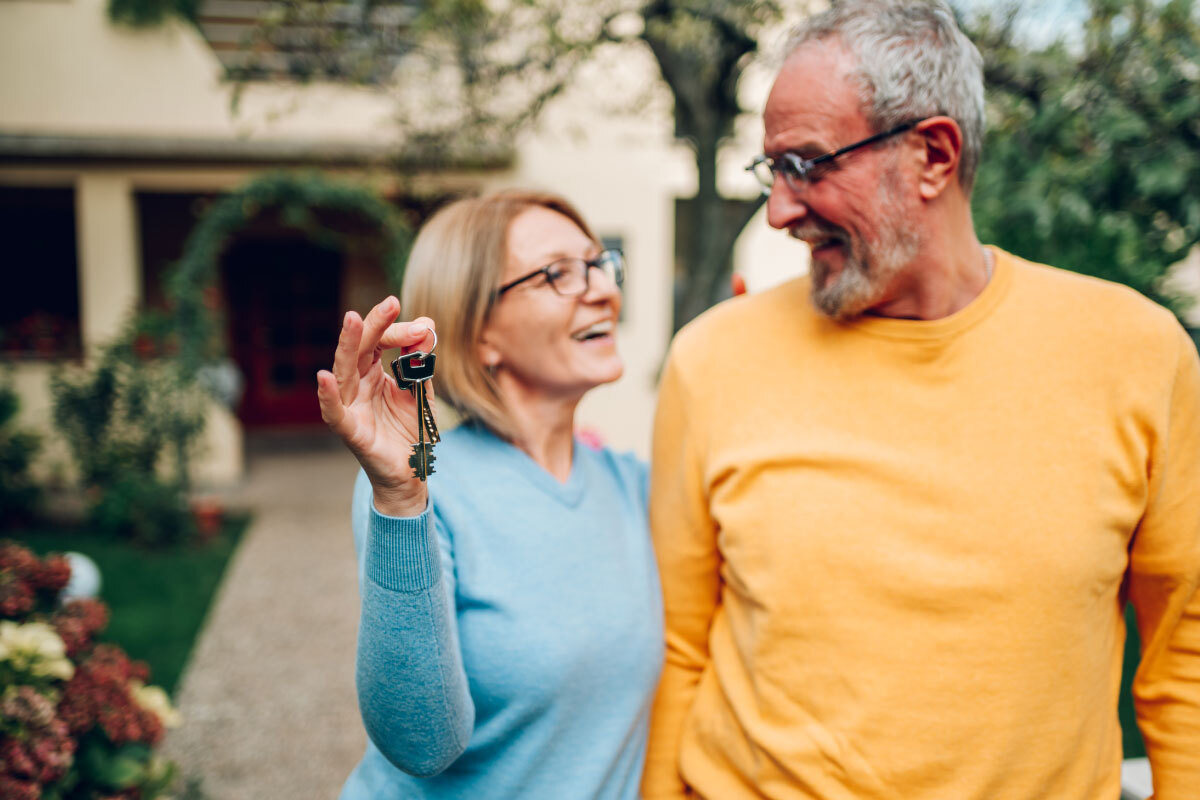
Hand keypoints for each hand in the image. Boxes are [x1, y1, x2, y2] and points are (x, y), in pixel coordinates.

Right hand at [316, 296, 436, 516]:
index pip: (379, 342)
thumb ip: (420, 361)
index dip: (398, 332)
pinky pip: (334, 413)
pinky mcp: (351, 431)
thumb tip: (427, 324)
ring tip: (352, 320)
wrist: (412, 472)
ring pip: (344, 372)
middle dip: (372, 325)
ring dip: (347, 345)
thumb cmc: (410, 430)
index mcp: (372, 373)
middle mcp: (356, 386)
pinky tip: (324, 377)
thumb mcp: (421, 390)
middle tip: (390, 303)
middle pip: (359, 349)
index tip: (424, 328)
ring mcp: (351, 407)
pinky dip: (328, 396)